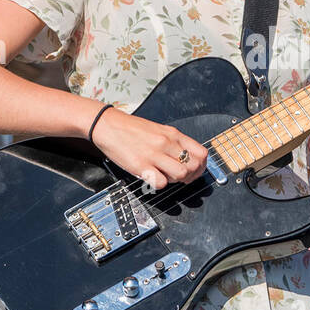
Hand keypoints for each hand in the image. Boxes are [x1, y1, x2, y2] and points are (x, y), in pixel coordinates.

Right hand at [88, 106, 208, 190]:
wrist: (108, 126)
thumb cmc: (132, 129)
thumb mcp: (159, 130)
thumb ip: (174, 143)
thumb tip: (188, 158)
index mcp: (173, 134)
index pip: (201, 153)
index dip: (201, 166)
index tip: (195, 170)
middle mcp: (166, 143)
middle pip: (194, 166)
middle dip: (190, 176)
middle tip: (181, 177)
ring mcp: (154, 155)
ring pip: (181, 174)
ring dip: (176, 180)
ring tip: (165, 175)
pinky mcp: (141, 166)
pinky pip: (161, 183)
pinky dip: (159, 183)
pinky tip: (152, 176)